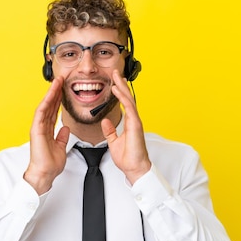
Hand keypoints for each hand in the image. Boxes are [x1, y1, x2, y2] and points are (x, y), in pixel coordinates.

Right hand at [23, 76, 70, 194]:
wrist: (45, 174)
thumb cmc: (50, 164)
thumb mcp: (61, 147)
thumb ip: (62, 137)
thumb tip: (65, 129)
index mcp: (47, 130)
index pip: (53, 110)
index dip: (58, 99)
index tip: (63, 89)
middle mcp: (42, 126)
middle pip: (49, 105)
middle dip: (55, 91)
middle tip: (61, 79)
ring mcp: (38, 127)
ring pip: (45, 105)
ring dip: (51, 93)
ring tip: (57, 81)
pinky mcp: (36, 130)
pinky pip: (41, 112)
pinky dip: (46, 102)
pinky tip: (51, 93)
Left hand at [101, 70, 151, 184]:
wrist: (134, 168)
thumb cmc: (128, 158)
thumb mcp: (113, 142)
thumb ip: (110, 131)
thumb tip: (105, 122)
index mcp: (129, 123)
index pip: (123, 103)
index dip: (119, 92)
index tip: (113, 82)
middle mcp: (133, 120)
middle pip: (127, 98)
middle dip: (121, 84)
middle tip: (115, 72)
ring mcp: (135, 121)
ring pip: (129, 99)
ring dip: (122, 87)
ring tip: (116, 76)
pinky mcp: (135, 124)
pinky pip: (129, 107)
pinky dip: (123, 97)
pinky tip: (118, 90)